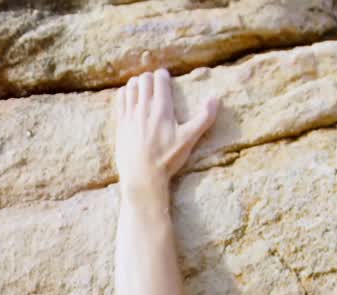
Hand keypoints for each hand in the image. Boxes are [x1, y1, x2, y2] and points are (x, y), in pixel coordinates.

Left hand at [113, 69, 218, 200]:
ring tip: (142, 87)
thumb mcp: (189, 139)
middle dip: (150, 78)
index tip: (166, 78)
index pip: (160, 79)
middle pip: (144, 80)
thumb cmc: (167, 159)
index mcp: (162, 108)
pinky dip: (125, 93)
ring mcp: (130, 115)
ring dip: (137, 83)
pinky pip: (120, 99)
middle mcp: (144, 108)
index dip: (163, 75)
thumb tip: (215, 98)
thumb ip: (204, 118)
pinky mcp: (120, 124)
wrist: (142, 177)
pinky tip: (129, 96)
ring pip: (130, 87)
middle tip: (155, 83)